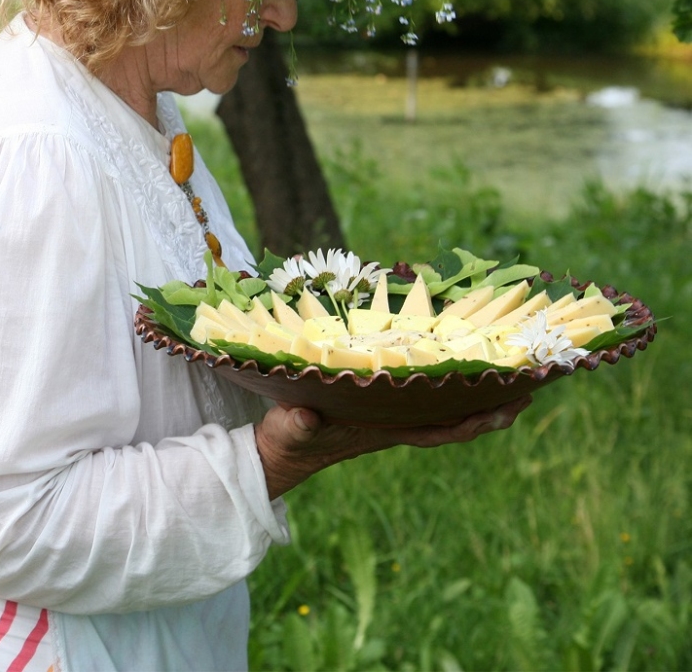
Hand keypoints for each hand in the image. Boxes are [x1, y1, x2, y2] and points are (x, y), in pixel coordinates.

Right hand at [254, 395, 532, 500]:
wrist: (284, 448)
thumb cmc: (288, 438)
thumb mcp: (288, 429)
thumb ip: (296, 424)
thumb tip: (304, 417)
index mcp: (382, 430)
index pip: (434, 430)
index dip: (469, 424)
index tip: (501, 413)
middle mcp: (397, 422)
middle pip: (455, 418)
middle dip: (492, 407)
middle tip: (530, 388)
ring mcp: (393, 413)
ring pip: (447, 405)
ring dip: (480, 393)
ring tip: (514, 375)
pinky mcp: (384, 401)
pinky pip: (429, 392)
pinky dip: (453, 382)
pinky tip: (466, 365)